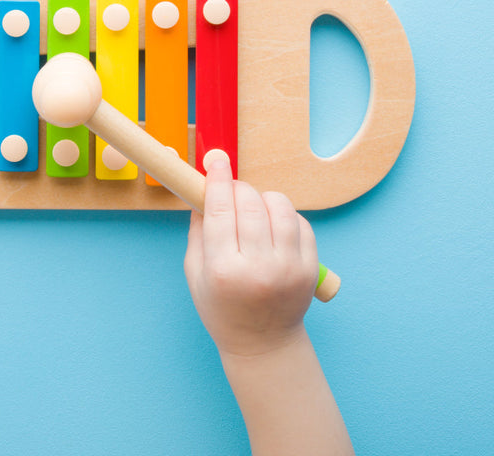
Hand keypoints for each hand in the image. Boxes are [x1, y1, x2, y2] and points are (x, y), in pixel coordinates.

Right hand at [184, 160, 318, 357]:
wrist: (263, 344)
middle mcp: (259, 267)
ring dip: (263, 199)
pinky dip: (284, 215)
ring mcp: (289, 267)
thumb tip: (204, 190)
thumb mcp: (195, 273)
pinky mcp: (310, 268)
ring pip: (279, 206)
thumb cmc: (221, 308)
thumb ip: (199, 230)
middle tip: (231, 193)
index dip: (218, 179)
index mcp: (224, 269)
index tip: (216, 161)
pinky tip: (273, 227)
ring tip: (254, 212)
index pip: (221, 209)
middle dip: (237, 188)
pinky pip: (300, 221)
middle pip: (249, 203)